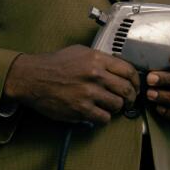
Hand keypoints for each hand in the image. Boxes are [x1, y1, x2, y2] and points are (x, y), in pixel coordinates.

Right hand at [3, 45, 140, 124]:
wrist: (32, 77)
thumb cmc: (54, 64)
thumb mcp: (79, 52)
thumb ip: (100, 58)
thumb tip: (117, 67)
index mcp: (97, 59)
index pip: (128, 70)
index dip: (136, 81)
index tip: (135, 87)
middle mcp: (95, 75)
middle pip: (127, 89)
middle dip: (130, 97)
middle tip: (127, 101)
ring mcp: (88, 93)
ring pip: (117, 105)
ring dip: (116, 108)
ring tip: (109, 107)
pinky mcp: (81, 109)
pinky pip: (103, 118)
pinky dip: (103, 118)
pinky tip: (97, 114)